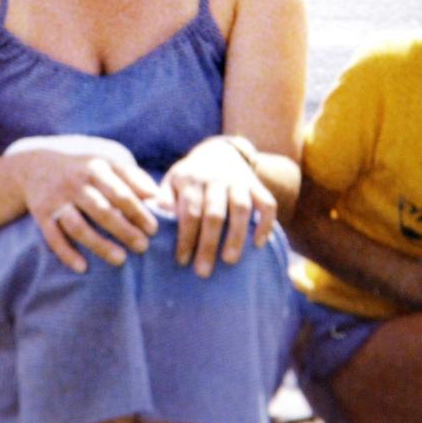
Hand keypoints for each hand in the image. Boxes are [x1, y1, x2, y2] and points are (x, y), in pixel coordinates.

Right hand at [13, 141, 159, 272]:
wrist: (35, 167)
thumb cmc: (84, 169)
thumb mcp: (107, 163)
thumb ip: (133, 177)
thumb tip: (157, 197)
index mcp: (96, 169)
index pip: (120, 192)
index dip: (137, 211)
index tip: (154, 229)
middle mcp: (76, 184)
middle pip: (101, 210)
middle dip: (123, 229)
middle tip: (143, 247)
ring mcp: (57, 200)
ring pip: (78, 226)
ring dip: (99, 244)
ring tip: (120, 259)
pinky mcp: (41, 215)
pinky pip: (53, 237)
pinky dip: (67, 253)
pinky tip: (83, 268)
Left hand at [157, 136, 277, 277]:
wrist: (218, 151)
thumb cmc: (190, 177)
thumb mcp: (172, 182)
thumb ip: (163, 200)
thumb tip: (154, 222)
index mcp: (190, 179)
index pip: (189, 211)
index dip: (186, 237)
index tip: (182, 261)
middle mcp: (215, 178)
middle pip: (214, 213)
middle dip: (209, 243)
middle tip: (203, 271)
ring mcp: (238, 181)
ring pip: (241, 208)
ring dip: (237, 235)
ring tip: (230, 261)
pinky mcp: (256, 185)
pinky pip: (267, 203)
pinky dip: (265, 223)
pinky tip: (258, 244)